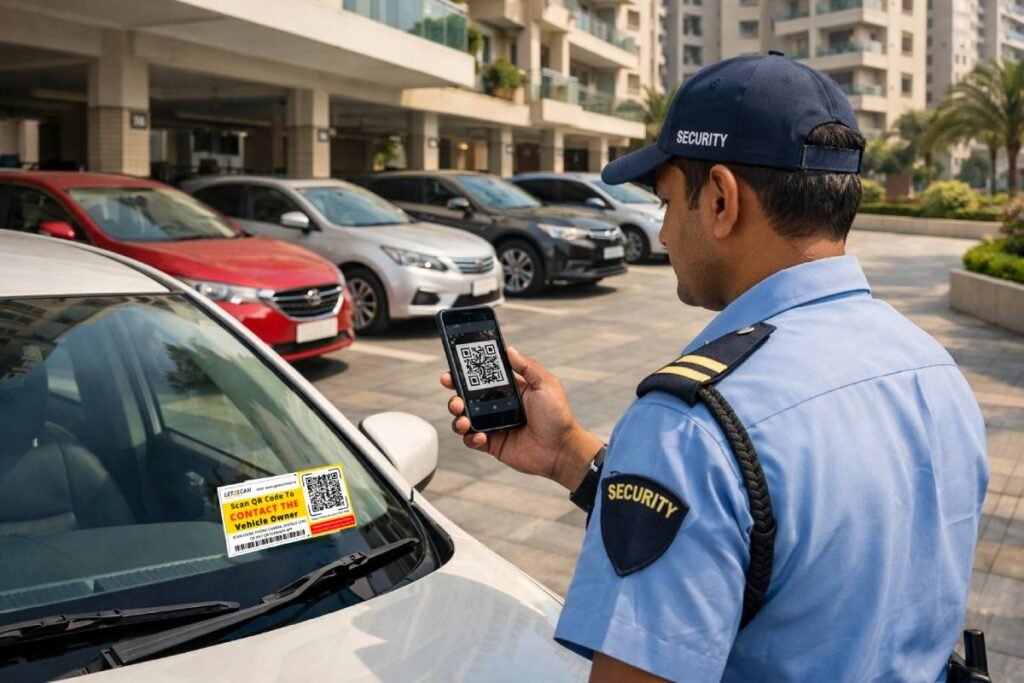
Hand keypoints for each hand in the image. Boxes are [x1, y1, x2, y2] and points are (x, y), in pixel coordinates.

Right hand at [441, 348, 603, 490]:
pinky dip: (471, 437)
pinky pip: (472, 440)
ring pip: (465, 419)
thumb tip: (510, 350)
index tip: (454, 369)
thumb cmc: (558, 417)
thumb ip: (527, 366)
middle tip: (455, 397)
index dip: (466, 373)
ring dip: (458, 417)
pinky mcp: (492, 444)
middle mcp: (499, 406)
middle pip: (468, 398)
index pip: (483, 378)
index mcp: (510, 390)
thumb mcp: (546, 384)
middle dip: (456, 395)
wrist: (561, 450)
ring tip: (463, 419)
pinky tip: (480, 436)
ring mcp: (494, 425)